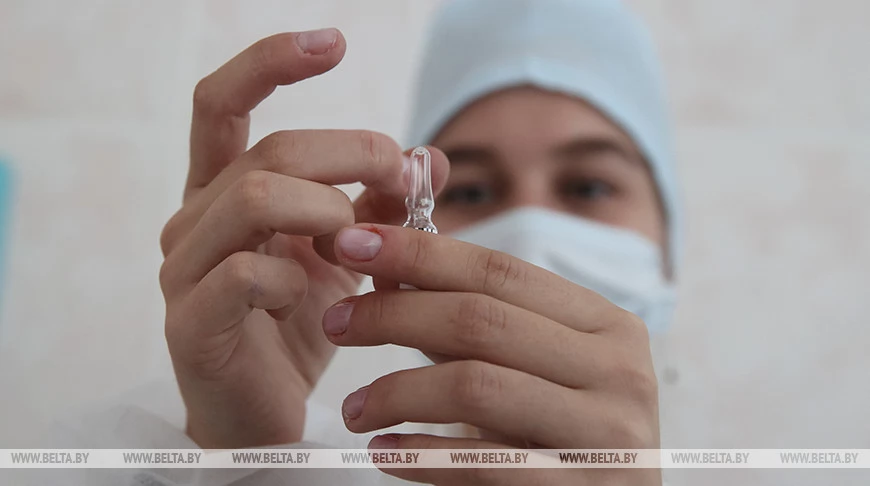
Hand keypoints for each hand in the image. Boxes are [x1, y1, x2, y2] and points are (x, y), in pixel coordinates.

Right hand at [158, 30, 447, 447]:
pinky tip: (314, 296)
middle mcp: (193, 219)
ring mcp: (183, 270)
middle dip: (350, 153)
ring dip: (327, 209)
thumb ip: (383, 204)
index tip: (335, 42)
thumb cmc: (304, 325)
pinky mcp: (190, 322)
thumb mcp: (353, 254)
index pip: (223, 104)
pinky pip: (242, 274)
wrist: (266, 413)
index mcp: (224, 192)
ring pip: (252, 196)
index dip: (270, 62)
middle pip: (271, 149)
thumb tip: (430, 156)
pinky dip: (294, 276)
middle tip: (402, 176)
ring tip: (355, 242)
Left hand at [322, 224, 660, 484]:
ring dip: (397, 392)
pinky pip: (482, 465)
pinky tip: (384, 450)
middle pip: (482, 321)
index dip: (420, 252)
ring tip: (354, 409)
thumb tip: (385, 263)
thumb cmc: (562, 432)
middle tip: (337, 322)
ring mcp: (607, 433)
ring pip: (476, 386)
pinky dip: (421, 455)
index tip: (353, 241)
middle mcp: (617, 369)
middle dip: (393, 314)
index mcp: (604, 324)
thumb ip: (470, 316)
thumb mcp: (530, 364)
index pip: (500, 271)